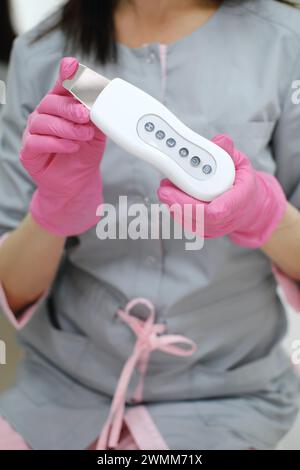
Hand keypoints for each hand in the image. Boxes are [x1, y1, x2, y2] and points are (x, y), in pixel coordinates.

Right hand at [20, 57, 105, 235]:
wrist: (77, 183)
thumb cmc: (84, 155)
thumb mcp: (97, 133)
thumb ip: (96, 114)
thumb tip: (98, 96)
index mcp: (60, 106)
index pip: (61, 86)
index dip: (67, 77)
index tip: (73, 68)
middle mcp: (44, 115)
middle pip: (51, 102)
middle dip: (70, 107)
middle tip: (86, 114)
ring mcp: (34, 132)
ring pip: (44, 122)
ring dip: (67, 127)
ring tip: (84, 135)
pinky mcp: (29, 151)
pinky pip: (37, 142)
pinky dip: (56, 143)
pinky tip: (71, 146)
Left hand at [157, 134, 286, 247]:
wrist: (247, 208)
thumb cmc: (242, 185)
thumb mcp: (240, 163)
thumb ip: (228, 152)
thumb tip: (220, 141)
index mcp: (241, 198)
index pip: (225, 208)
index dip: (209, 207)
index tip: (194, 198)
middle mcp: (228, 217)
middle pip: (201, 215)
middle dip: (180, 201)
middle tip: (164, 187)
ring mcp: (214, 227)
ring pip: (190, 221)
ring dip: (174, 204)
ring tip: (165, 187)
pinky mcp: (202, 230)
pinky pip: (186, 223)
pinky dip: (175, 209)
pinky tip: (170, 195)